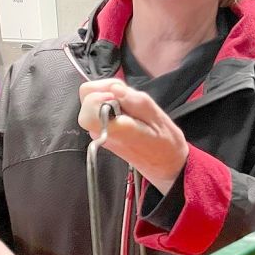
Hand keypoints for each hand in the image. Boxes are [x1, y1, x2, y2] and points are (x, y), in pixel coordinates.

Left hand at [78, 79, 188, 193]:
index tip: (124, 97)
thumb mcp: (158, 119)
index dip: (106, 90)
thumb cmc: (165, 145)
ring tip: (133, 108)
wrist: (165, 166)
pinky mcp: (101, 132)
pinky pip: (99, 109)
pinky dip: (113, 105)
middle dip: (108, 90)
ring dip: (112, 97)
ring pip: (93, 101)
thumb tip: (116, 88)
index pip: (90, 100)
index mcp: (113, 129)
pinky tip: (130, 114)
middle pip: (88, 96)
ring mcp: (98, 132)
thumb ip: (137, 102)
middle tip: (130, 99)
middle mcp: (99, 131)